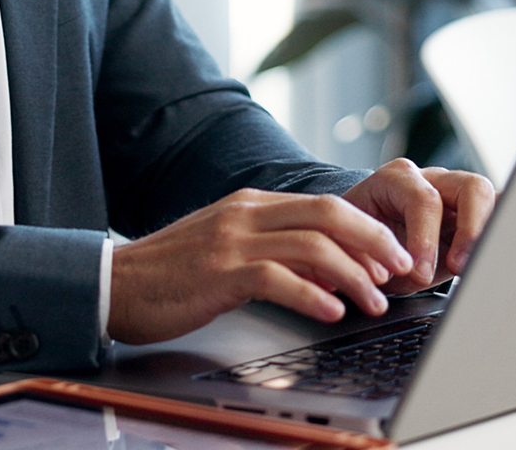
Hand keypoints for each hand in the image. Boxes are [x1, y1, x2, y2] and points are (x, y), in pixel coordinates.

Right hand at [107, 189, 416, 344]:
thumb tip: (329, 270)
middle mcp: (246, 213)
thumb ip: (274, 251)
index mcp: (251, 204)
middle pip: (328, 213)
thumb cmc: (172, 274)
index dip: (366, 229)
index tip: (393, 255)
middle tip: (400, 270)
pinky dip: (312, 294)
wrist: (115, 284)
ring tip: (374, 301)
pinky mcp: (219, 271)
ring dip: (353, 275)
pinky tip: (331, 312)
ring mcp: (232, 240)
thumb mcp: (228, 249)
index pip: (324, 205)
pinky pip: (277, 277)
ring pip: (312, 245)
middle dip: (373, 241)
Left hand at [341, 159, 496, 293]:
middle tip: (458, 268)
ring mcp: (456, 194)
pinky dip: (500, 237)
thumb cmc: (358, 242)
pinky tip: (493, 261)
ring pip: (493, 199)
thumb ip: (368, 258)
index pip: (423, 199)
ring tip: (477, 267)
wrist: (361, 239)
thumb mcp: (356, 249)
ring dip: (489, 235)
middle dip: (471, 230)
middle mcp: (431, 180)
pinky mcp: (473, 214)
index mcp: (395, 180)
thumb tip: (385, 273)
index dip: (425, 238)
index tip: (420, 273)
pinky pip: (499, 216)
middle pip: (471, 188)